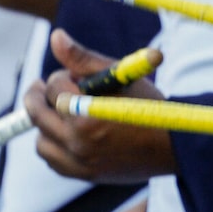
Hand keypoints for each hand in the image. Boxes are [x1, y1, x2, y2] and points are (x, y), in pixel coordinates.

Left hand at [25, 28, 175, 181]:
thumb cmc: (149, 105)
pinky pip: (52, 161)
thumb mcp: (119, 76)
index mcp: (88, 112)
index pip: (54, 86)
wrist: (174, 145)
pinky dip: (53, 146)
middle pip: (37, 113)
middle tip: (41, 88)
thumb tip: (55, 36)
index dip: (61, 76)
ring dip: (45, 124)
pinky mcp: (84, 175)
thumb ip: (83, 57)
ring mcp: (80, 161)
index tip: (70, 76)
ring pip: (41, 140)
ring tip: (58, 114)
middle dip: (38, 95)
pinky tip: (65, 134)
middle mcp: (80, 140)